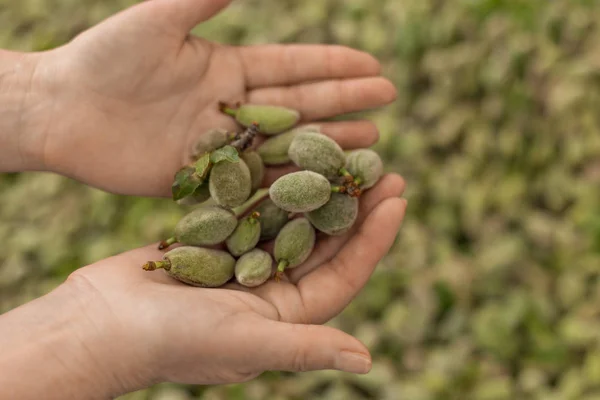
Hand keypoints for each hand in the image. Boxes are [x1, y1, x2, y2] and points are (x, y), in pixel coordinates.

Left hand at [28, 0, 396, 195]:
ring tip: (372, 144)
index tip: (374, 64)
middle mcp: (234, 107)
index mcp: (229, 68)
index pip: (295, 65)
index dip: (335, 64)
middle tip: (389, 101)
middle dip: (346, 101)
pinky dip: (291, 183)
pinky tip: (321, 185)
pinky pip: (258, 182)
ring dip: (329, 144)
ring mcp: (225, 145)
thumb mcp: (158, 21)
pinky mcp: (208, 180)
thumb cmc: (105, 59)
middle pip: (302, 104)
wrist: (65, 112)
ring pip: (287, 145)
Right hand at [54, 174, 405, 395]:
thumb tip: (366, 359)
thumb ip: (304, 348)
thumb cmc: (172, 340)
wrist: (101, 323)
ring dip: (321, 191)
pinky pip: (257, 209)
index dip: (374, 238)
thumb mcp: (245, 342)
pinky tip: (295, 155)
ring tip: (348, 155)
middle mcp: (272, 290)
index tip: (397, 197)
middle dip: (356, 208)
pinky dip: (276, 185)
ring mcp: (245, 262)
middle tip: (384, 168)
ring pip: (294, 222)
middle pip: (326, 243)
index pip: (344, 273)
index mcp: (287, 317)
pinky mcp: (218, 240)